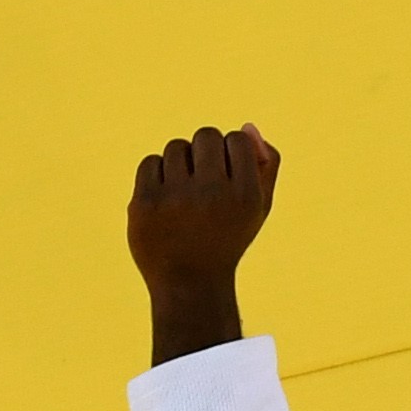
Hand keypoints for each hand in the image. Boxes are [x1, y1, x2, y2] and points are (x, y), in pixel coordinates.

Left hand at [130, 124, 279, 365]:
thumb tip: (247, 127)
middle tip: (204, 179)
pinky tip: (165, 198)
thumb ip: (265, 164)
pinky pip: (150, 162)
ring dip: (181, 163)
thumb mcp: (258, 206)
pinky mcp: (145, 203)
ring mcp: (176, 198)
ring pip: (176, 147)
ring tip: (185, 192)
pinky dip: (158, 175)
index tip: (226, 176)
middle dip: (205, 152)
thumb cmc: (227, 239)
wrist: (189, 284)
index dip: (230, 152)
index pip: (237, 139)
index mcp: (245, 195)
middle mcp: (212, 195)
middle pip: (206, 135)